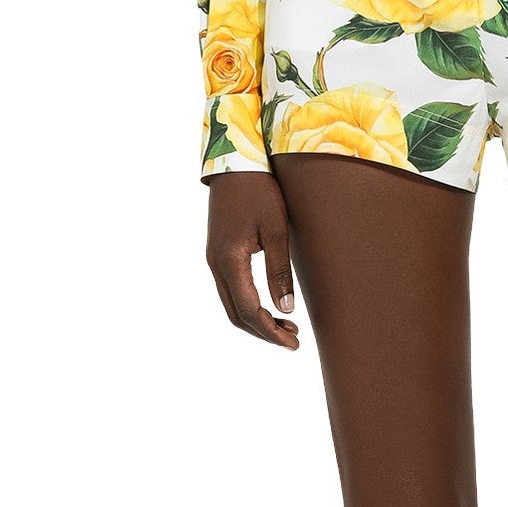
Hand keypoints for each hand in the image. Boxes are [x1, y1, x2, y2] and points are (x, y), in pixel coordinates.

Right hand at [205, 173, 299, 348]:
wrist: (235, 163)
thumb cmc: (260, 191)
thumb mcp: (277, 230)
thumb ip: (279, 271)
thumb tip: (285, 309)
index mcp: (230, 260)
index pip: (249, 311)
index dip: (271, 332)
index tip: (293, 343)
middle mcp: (216, 264)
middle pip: (236, 315)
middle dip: (263, 332)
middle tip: (293, 339)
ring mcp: (214, 259)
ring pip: (231, 304)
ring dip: (256, 320)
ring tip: (286, 325)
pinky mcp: (218, 253)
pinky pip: (230, 289)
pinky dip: (248, 304)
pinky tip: (269, 304)